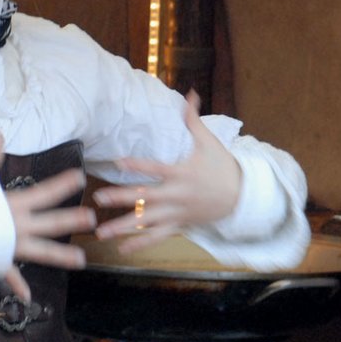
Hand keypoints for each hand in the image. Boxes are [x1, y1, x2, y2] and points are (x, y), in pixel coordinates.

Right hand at [0, 134, 92, 301]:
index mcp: (14, 204)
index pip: (45, 192)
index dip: (63, 184)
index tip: (80, 177)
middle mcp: (18, 225)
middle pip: (51, 222)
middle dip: (72, 220)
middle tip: (92, 219)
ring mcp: (10, 246)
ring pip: (42, 251)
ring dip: (61, 256)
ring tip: (82, 260)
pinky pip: (10, 275)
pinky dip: (17, 286)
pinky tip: (28, 296)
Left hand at [91, 91, 243, 252]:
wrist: (241, 195)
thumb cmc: (222, 166)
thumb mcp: (209, 142)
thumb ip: (193, 120)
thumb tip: (190, 93)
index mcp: (181, 173)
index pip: (155, 168)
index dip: (137, 165)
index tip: (117, 162)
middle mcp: (176, 195)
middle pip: (145, 197)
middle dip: (121, 198)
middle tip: (98, 197)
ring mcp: (177, 212)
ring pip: (147, 222)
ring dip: (123, 227)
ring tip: (101, 232)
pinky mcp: (180, 224)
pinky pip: (158, 237)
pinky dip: (141, 244)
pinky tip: (123, 248)